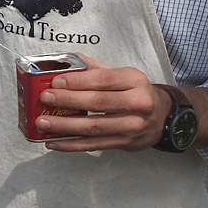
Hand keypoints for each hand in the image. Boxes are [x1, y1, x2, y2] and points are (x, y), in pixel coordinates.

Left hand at [34, 57, 170, 151]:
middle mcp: (138, 103)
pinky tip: (54, 142)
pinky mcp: (125, 143)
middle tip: (45, 99)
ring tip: (43, 123)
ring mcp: (133, 126)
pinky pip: (95, 145)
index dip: (78, 81)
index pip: (103, 80)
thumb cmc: (135, 91)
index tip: (55, 82)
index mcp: (134, 80)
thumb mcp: (122, 74)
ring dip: (66, 127)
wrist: (163, 116)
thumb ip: (94, 68)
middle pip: (98, 103)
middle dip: (68, 101)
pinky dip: (72, 145)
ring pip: (95, 127)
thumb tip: (63, 62)